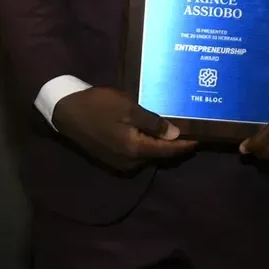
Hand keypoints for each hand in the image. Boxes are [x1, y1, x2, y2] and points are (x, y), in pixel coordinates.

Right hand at [51, 86, 195, 171]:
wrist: (65, 111)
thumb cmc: (98, 106)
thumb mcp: (128, 108)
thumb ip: (153, 123)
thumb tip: (176, 134)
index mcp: (136, 150)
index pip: (169, 151)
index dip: (187, 144)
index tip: (203, 137)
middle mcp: (130, 162)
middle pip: (159, 155)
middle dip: (174, 144)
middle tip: (190, 128)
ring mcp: (119, 163)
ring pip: (147, 154)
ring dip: (159, 144)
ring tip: (173, 128)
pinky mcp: (111, 158)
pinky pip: (135, 153)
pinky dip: (145, 144)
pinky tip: (150, 132)